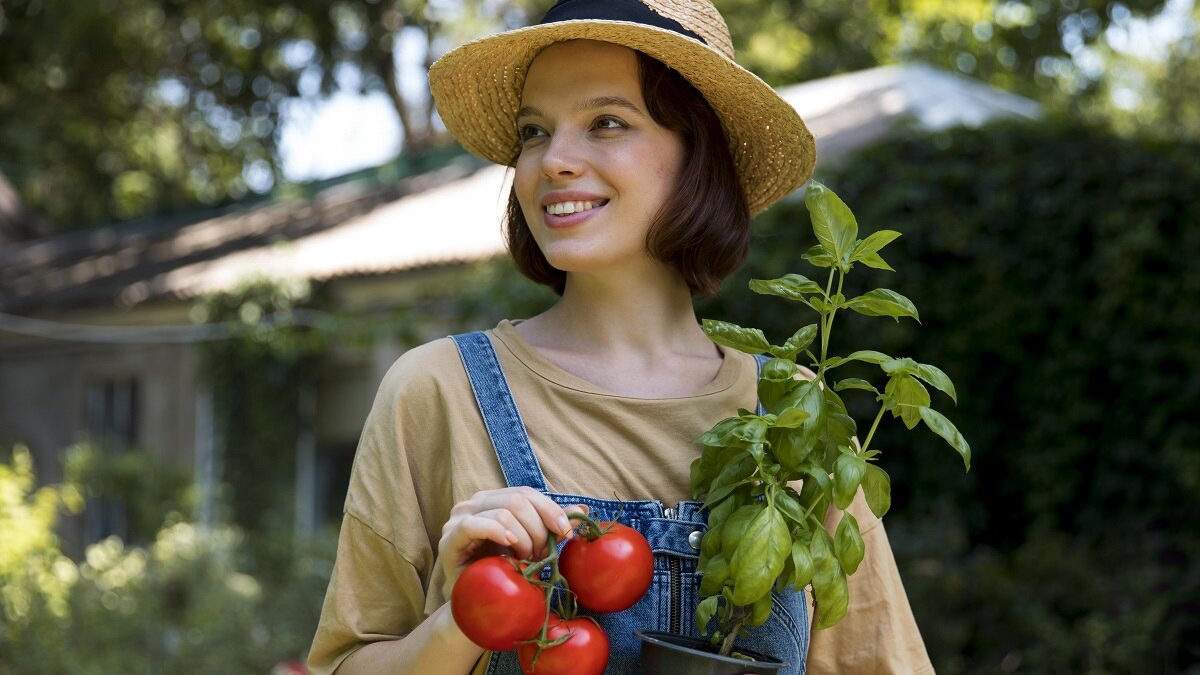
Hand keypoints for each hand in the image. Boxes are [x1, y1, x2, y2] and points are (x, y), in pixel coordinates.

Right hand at [438, 486, 587, 596]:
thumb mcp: (532, 546)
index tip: (567, 532)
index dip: (550, 510)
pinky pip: (474, 524)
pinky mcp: (449, 538)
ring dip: (523, 538)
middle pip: (518, 500)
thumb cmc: (504, 573)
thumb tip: (583, 508)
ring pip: (503, 511)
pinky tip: (510, 547)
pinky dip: (498, 532)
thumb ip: (551, 527)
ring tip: (524, 559)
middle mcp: (474, 503)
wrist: (478, 606)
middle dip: (538, 528)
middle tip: (541, 555)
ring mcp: (458, 518)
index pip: (526, 493)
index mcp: (493, 500)